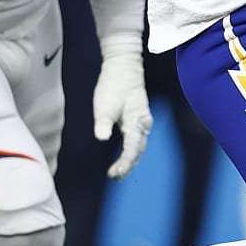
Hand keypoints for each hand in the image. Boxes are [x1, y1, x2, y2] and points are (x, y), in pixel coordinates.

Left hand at [93, 56, 152, 178]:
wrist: (123, 68)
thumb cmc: (113, 85)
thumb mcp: (104, 104)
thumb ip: (103, 122)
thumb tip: (102, 137)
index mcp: (137, 120)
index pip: (132, 148)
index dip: (125, 163)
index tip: (115, 174)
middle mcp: (143, 124)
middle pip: (138, 150)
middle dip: (128, 165)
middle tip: (114, 176)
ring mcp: (142, 122)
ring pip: (139, 147)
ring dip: (130, 160)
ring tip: (117, 173)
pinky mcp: (137, 120)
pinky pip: (136, 141)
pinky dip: (131, 152)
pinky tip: (123, 158)